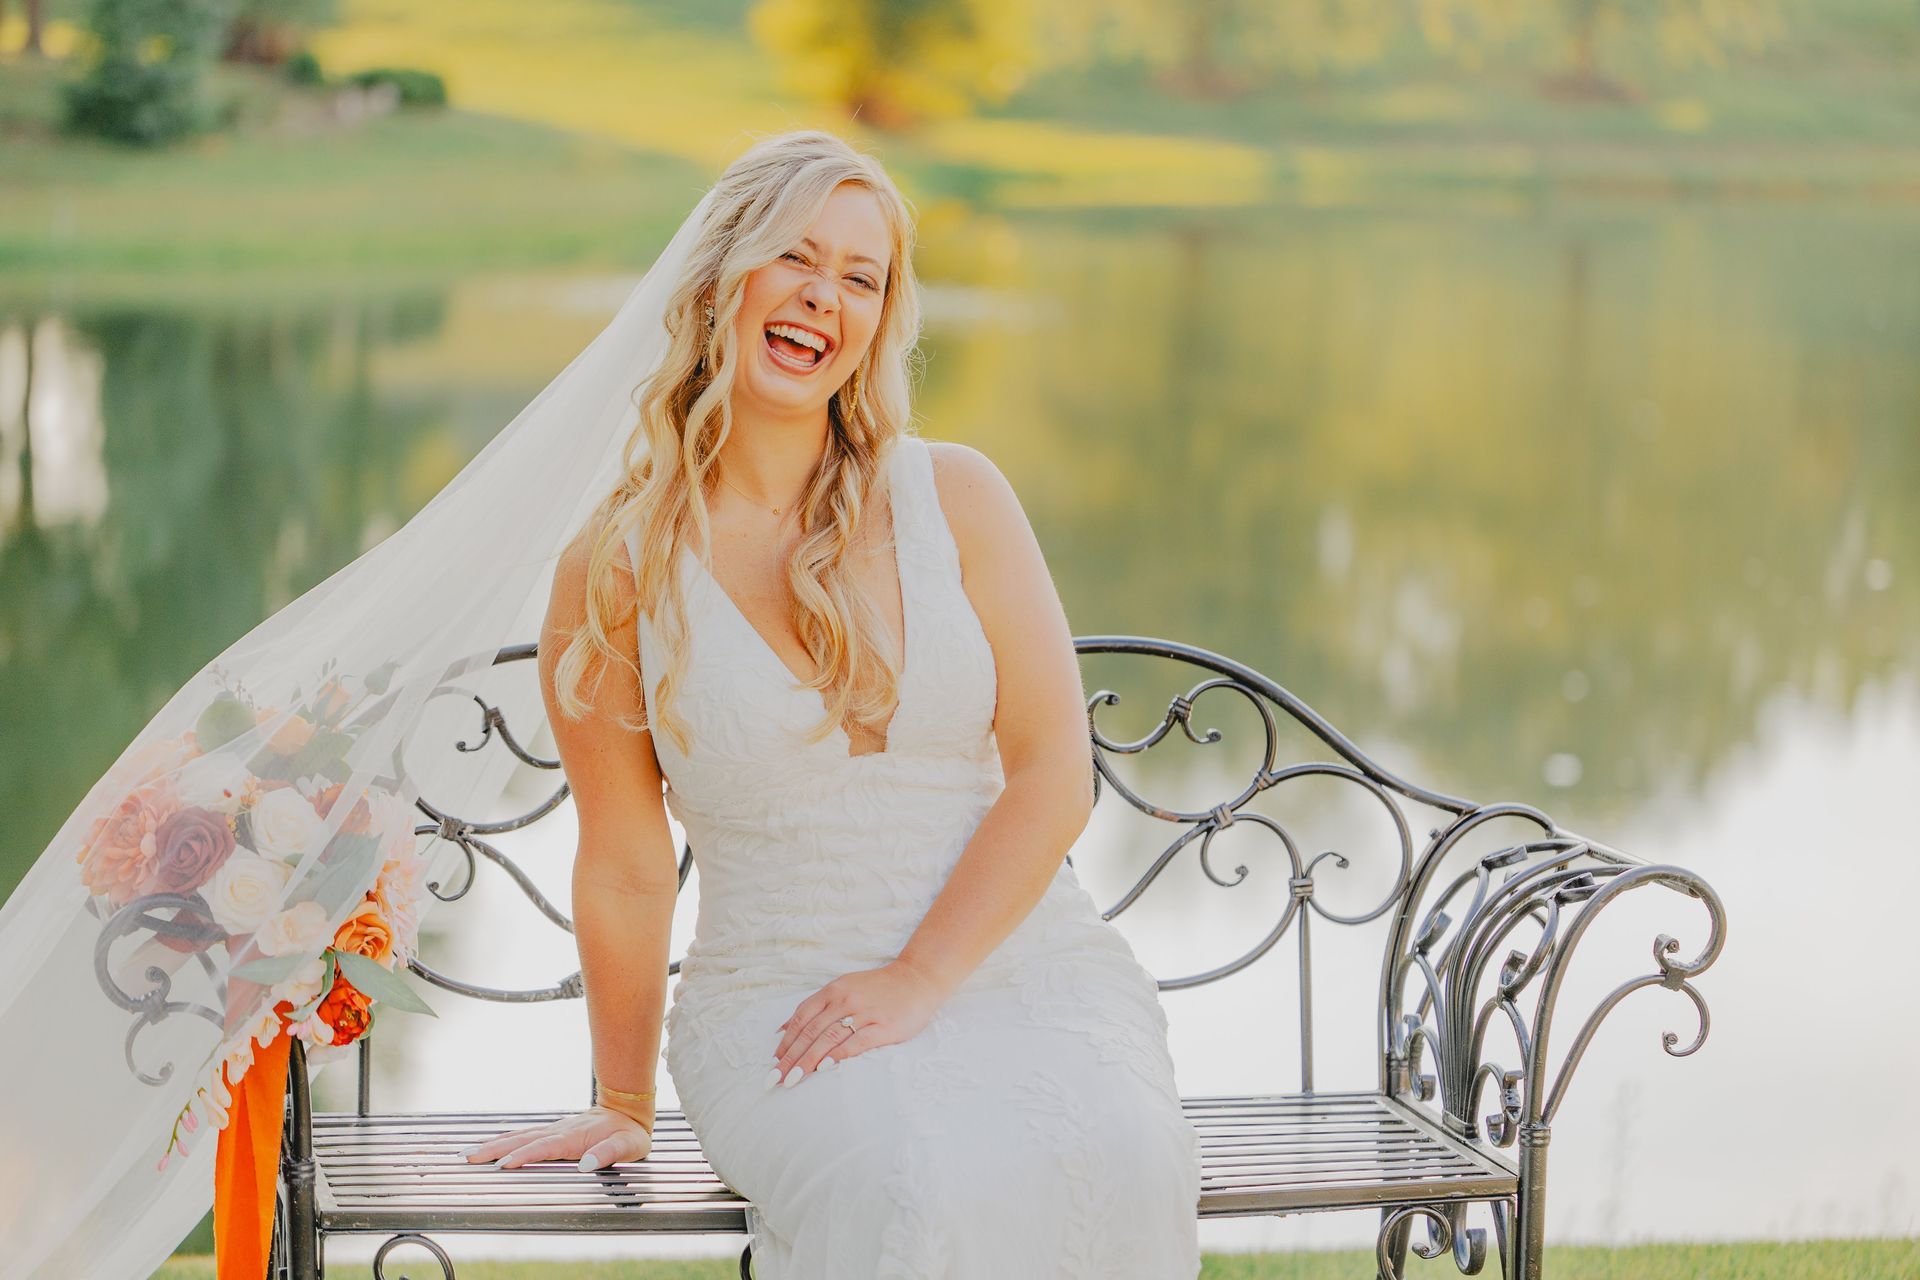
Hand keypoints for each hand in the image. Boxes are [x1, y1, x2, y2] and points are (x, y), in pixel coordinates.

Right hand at [459, 1106, 652, 1171]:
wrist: (628, 1109)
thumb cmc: (628, 1133)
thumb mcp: (628, 1146)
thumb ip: (608, 1154)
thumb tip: (585, 1164)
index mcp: (574, 1137)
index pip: (544, 1147)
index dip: (525, 1155)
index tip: (504, 1164)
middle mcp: (558, 1132)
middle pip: (522, 1140)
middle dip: (495, 1150)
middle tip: (469, 1159)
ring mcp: (552, 1131)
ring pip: (518, 1136)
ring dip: (492, 1145)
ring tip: (467, 1154)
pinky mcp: (550, 1133)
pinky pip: (522, 1136)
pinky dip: (502, 1141)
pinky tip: (487, 1147)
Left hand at [770, 958, 948, 1088]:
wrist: (917, 979)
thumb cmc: (879, 988)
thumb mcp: (844, 987)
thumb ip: (816, 1006)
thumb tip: (783, 1028)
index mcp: (833, 990)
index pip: (802, 1017)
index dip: (786, 1040)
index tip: (774, 1062)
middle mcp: (845, 999)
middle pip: (811, 1031)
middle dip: (790, 1057)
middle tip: (774, 1078)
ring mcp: (864, 1013)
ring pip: (829, 1038)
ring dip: (808, 1060)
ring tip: (793, 1079)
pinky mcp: (883, 1027)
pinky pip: (857, 1042)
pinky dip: (838, 1055)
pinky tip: (824, 1067)